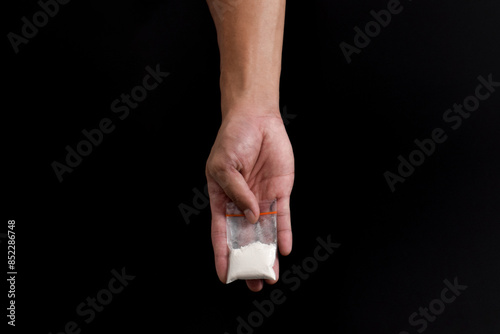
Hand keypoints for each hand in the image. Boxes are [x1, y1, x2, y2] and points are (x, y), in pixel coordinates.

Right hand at [206, 109, 293, 291]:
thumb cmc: (232, 138)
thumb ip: (236, 193)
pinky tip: (285, 248)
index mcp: (221, 199)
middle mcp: (242, 204)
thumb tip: (251, 217)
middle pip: (245, 239)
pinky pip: (282, 216)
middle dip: (249, 261)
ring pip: (265, 232)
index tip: (225, 275)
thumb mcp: (224, 166)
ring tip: (271, 275)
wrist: (256, 118)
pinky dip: (284, 232)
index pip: (221, 232)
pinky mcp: (279, 191)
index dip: (223, 254)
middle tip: (254, 283)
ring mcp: (261, 198)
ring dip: (268, 253)